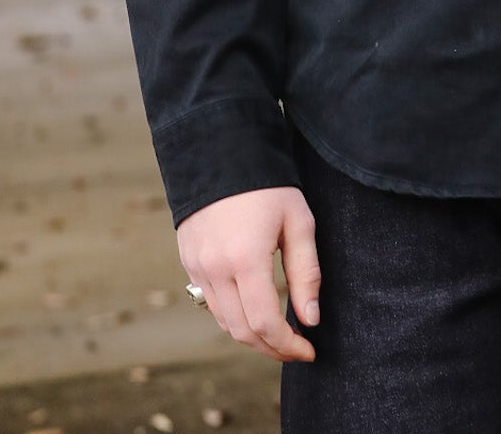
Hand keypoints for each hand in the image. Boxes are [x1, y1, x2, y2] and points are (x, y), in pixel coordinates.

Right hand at [177, 185, 320, 361]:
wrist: (221, 150)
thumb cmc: (269, 185)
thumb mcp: (298, 221)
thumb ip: (306, 273)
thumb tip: (311, 319)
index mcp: (245, 259)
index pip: (266, 323)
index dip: (289, 345)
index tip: (310, 350)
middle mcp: (216, 269)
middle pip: (242, 332)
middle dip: (272, 348)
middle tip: (297, 348)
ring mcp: (197, 267)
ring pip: (224, 322)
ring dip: (252, 336)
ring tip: (279, 333)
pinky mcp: (189, 262)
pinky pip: (211, 303)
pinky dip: (233, 316)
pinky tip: (254, 310)